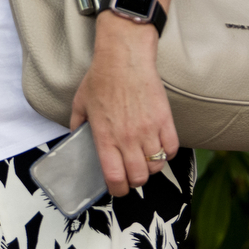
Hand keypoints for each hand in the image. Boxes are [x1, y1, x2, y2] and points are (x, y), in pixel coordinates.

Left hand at [70, 13, 178, 196]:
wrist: (124, 58)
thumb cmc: (101, 79)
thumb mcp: (80, 103)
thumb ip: (78, 125)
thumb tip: (75, 139)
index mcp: (104, 136)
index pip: (114, 177)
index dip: (117, 189)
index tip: (117, 188)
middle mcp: (127, 137)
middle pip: (139, 178)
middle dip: (135, 181)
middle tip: (132, 175)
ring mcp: (148, 130)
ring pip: (157, 166)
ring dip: (151, 167)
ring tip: (145, 159)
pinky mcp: (165, 121)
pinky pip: (172, 149)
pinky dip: (167, 153)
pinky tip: (159, 147)